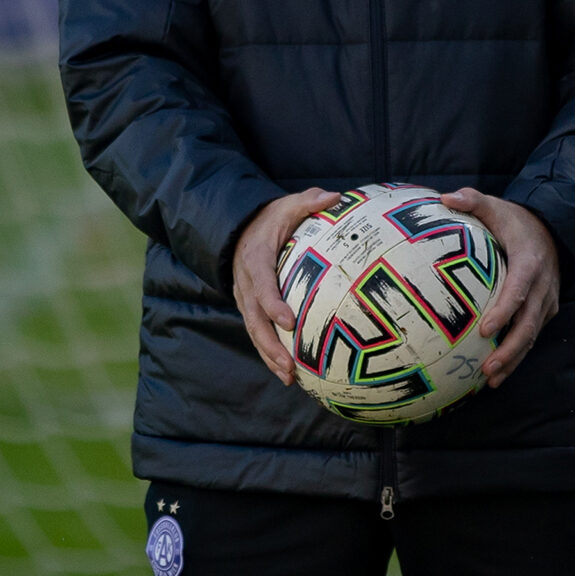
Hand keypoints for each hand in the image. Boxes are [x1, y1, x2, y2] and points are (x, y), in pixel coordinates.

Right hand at [234, 187, 336, 384]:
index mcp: (255, 259)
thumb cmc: (270, 219)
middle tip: (289, 365)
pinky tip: (288, 374)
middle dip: (270, 345)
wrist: (240, 229)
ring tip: (289, 378)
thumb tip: (334, 197)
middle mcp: (245, 283)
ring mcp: (244, 298)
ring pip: (254, 332)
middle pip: (254, 319)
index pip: (261, 284)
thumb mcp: (287, 205)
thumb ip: (308, 202)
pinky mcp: (249, 308)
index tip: (288, 322)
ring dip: (269, 357)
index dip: (272, 304)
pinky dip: (269, 354)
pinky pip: (258, 333)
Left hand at [442, 188, 559, 385]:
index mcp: (530, 263)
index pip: (518, 290)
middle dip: (510, 350)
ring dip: (513, 360)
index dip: (504, 311)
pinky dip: (516, 356)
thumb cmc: (516, 222)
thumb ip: (472, 200)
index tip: (485, 329)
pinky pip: (530, 336)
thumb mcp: (496, 206)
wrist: (556, 231)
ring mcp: (547, 302)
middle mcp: (543, 287)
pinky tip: (496, 375)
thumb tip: (444, 197)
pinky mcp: (545, 312)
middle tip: (487, 369)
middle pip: (528, 325)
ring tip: (490, 381)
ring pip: (531, 337)